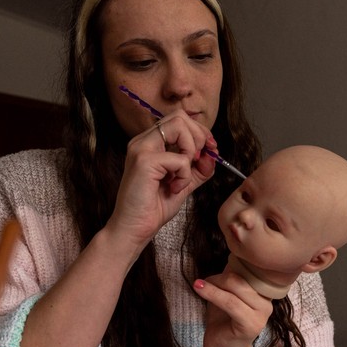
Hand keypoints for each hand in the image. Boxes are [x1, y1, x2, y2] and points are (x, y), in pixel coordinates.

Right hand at [106, 112, 216, 249]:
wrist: (134, 229)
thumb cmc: (152, 208)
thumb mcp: (183, 184)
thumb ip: (198, 169)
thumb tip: (213, 155)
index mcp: (150, 143)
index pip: (179, 120)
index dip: (200, 132)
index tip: (210, 150)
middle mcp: (143, 141)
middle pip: (180, 117)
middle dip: (199, 136)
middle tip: (198, 161)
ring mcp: (141, 148)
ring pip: (179, 127)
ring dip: (191, 151)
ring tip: (183, 174)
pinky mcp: (144, 161)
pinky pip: (179, 158)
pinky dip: (184, 175)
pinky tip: (173, 188)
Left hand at [194, 268, 272, 346]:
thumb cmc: (224, 323)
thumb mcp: (227, 296)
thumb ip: (230, 280)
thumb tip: (225, 259)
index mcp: (264, 294)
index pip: (249, 271)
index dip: (231, 265)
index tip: (214, 268)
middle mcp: (267, 303)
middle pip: (241, 278)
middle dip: (219, 277)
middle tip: (204, 281)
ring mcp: (261, 315)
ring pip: (236, 289)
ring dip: (213, 284)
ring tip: (199, 285)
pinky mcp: (251, 325)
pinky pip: (230, 303)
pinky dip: (212, 294)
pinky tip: (199, 289)